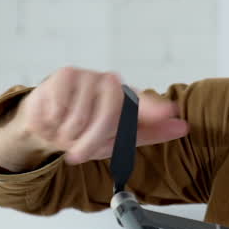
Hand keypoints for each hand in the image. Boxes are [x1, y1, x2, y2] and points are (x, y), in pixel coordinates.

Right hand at [18, 66, 188, 164]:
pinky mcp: (65, 75)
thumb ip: (149, 132)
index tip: (169, 112)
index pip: (144, 103)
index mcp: (127, 98)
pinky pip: (61, 108)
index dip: (155, 109)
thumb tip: (182, 127)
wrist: (47, 123)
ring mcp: (89, 76)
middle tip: (79, 153)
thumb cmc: (84, 131)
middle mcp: (111, 83)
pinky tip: (54, 118)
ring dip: (68, 135)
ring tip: (66, 132)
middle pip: (108, 116)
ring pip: (79, 117)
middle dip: (89, 142)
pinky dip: (54, 122)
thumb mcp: (116, 139)